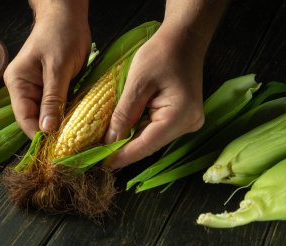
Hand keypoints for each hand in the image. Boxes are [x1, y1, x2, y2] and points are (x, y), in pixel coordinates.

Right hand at [3, 6, 90, 138]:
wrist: (68, 16)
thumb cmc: (60, 35)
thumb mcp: (58, 68)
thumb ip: (53, 99)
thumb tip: (47, 130)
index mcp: (18, 84)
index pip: (25, 118)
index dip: (39, 136)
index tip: (58, 150)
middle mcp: (25, 90)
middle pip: (36, 120)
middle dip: (53, 134)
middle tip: (73, 148)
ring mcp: (39, 90)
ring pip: (49, 116)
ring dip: (62, 126)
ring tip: (78, 140)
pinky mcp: (53, 88)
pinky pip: (58, 107)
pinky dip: (68, 115)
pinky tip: (80, 125)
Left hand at [104, 24, 205, 169]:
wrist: (184, 39)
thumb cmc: (161, 54)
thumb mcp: (137, 82)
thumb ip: (124, 114)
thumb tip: (110, 140)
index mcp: (179, 116)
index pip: (146, 145)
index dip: (122, 156)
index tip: (102, 165)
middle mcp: (188, 124)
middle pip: (150, 144)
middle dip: (124, 150)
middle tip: (99, 156)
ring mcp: (187, 122)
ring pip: (152, 138)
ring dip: (131, 141)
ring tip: (107, 146)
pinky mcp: (182, 117)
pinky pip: (157, 130)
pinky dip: (139, 131)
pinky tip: (123, 131)